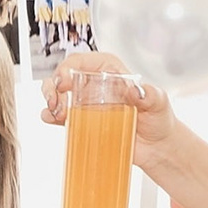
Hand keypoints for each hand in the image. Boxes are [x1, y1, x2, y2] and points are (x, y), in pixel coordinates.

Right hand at [38, 52, 176, 155]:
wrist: (156, 146)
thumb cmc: (158, 119)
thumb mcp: (158, 103)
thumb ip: (149, 94)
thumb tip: (134, 90)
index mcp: (109, 70)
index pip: (82, 61)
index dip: (68, 67)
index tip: (64, 81)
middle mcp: (94, 83)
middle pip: (63, 76)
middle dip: (52, 85)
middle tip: (55, 99)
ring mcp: (85, 103)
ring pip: (56, 94)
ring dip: (49, 101)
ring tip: (54, 112)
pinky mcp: (81, 122)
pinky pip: (59, 116)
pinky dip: (50, 116)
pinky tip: (52, 119)